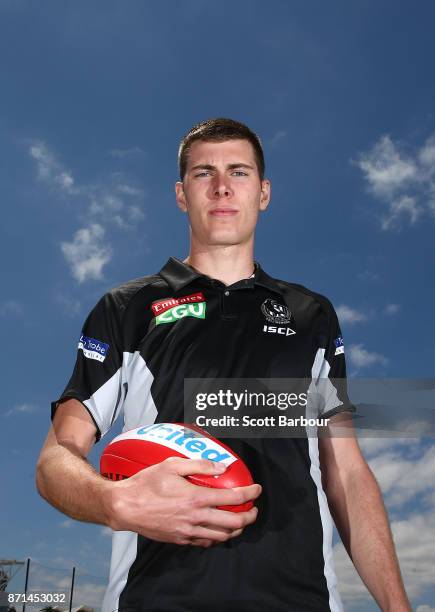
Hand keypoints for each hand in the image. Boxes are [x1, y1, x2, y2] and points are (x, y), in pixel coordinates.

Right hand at [105, 457, 261, 546]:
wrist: (125, 506)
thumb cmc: (147, 483)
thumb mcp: (172, 465)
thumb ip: (199, 465)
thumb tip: (222, 467)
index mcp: (196, 498)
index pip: (233, 498)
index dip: (250, 494)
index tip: (257, 489)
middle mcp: (195, 517)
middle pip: (233, 523)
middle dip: (249, 517)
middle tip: (253, 510)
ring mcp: (188, 531)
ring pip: (222, 536)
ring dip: (236, 529)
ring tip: (240, 521)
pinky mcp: (180, 540)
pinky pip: (205, 542)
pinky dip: (217, 537)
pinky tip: (218, 529)